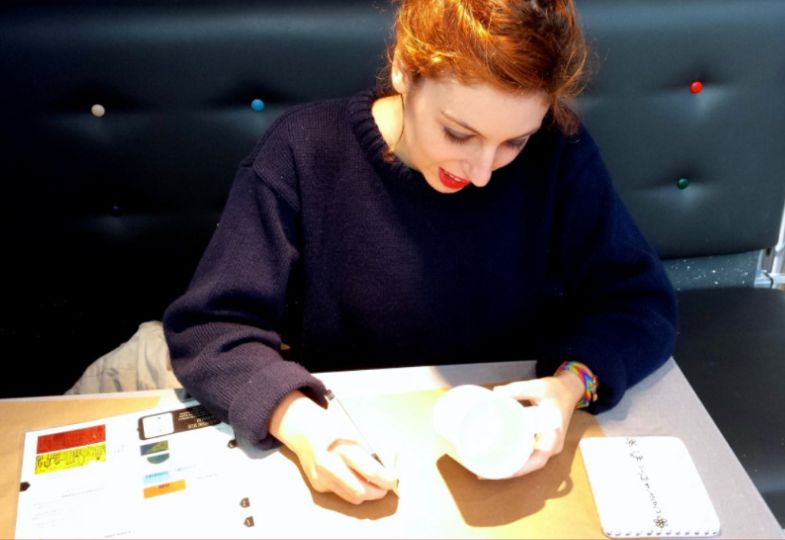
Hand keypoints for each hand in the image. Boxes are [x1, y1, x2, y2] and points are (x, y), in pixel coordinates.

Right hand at [269, 390, 397, 503]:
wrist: (303, 431)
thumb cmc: (333, 429)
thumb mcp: (355, 433)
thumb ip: (373, 450)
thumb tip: (392, 465)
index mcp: (342, 448)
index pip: (370, 471)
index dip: (386, 479)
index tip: (393, 479)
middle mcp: (330, 466)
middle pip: (362, 490)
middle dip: (378, 492)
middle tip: (386, 486)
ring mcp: (322, 478)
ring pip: (353, 497)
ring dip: (367, 494)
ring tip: (374, 485)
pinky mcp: (318, 486)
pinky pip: (342, 494)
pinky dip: (353, 490)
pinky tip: (353, 479)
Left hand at [491, 370, 584, 477]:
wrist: (568, 390)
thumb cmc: (556, 390)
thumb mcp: (539, 387)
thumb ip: (518, 389)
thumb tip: (496, 393)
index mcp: (554, 436)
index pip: (539, 459)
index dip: (522, 468)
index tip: (504, 471)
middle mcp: (551, 445)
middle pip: (531, 465)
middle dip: (511, 471)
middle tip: (486, 472)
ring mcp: (546, 445)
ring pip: (529, 462)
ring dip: (511, 467)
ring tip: (488, 469)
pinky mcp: (540, 442)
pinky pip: (528, 454)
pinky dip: (515, 458)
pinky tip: (498, 458)